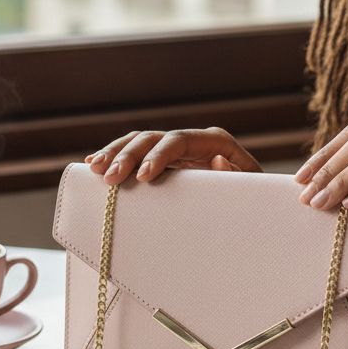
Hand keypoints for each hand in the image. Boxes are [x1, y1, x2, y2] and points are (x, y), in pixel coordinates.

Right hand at [84, 127, 263, 184]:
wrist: (253, 210)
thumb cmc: (254, 202)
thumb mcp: (251, 192)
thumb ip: (237, 177)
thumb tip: (215, 160)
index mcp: (214, 142)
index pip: (179, 140)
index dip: (158, 155)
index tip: (142, 176)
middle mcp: (191, 141)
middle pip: (152, 138)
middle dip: (128, 156)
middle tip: (110, 178)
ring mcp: (175, 150)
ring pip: (137, 141)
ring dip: (114, 154)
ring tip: (96, 170)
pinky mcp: (162, 161)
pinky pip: (133, 152)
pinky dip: (113, 156)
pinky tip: (93, 163)